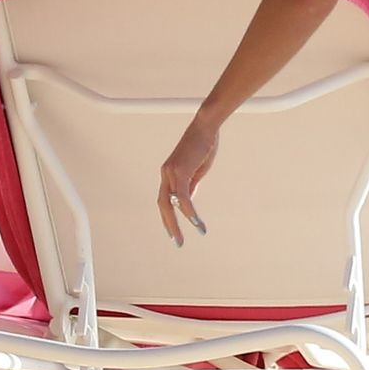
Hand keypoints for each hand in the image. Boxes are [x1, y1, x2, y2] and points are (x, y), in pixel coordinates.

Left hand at [158, 114, 217, 245]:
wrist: (205, 127)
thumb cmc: (204, 144)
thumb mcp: (198, 168)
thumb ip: (192, 183)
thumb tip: (188, 200)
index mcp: (170, 174)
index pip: (165, 200)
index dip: (168, 216)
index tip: (174, 231)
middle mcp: (166, 174)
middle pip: (163, 205)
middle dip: (169, 225)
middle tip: (177, 242)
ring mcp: (171, 173)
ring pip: (170, 204)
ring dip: (176, 224)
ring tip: (183, 239)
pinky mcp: (181, 172)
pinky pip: (183, 197)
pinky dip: (189, 211)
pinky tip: (195, 223)